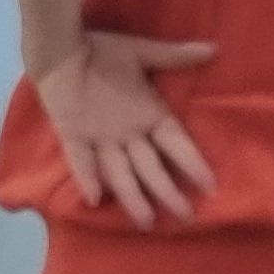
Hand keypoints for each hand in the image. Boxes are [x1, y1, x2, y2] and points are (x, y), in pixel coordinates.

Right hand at [35, 33, 217, 223]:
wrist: (59, 54)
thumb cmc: (104, 51)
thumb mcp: (142, 50)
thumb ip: (176, 56)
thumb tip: (214, 49)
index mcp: (149, 113)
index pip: (178, 146)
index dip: (195, 168)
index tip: (210, 189)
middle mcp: (128, 133)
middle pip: (153, 170)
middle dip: (170, 196)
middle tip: (186, 218)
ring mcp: (99, 139)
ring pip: (120, 176)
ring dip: (134, 200)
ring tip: (145, 223)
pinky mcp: (73, 138)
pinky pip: (81, 165)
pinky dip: (87, 182)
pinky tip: (94, 202)